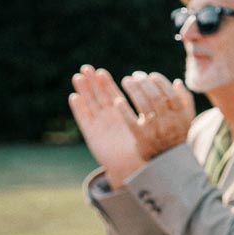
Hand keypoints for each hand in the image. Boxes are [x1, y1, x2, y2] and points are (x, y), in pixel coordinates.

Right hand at [70, 65, 145, 188]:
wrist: (134, 166)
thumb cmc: (144, 146)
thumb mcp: (147, 124)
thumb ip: (148, 109)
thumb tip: (159, 94)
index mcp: (121, 114)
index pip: (112, 95)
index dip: (106, 84)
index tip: (101, 71)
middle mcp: (109, 118)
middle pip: (98, 96)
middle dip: (92, 83)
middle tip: (86, 68)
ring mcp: (99, 125)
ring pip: (89, 104)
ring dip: (83, 91)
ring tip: (78, 77)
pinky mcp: (92, 135)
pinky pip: (84, 119)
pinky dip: (79, 109)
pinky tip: (74, 97)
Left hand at [120, 71, 195, 160]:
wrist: (168, 160)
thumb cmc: (176, 135)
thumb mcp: (187, 119)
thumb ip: (185, 100)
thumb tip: (177, 82)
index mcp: (181, 115)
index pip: (171, 94)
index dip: (160, 82)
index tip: (150, 75)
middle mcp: (169, 122)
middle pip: (155, 97)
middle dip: (144, 83)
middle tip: (136, 75)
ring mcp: (155, 130)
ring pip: (143, 106)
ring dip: (134, 90)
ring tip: (126, 81)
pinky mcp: (142, 138)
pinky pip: (132, 122)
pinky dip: (124, 110)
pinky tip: (118, 100)